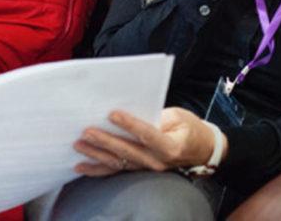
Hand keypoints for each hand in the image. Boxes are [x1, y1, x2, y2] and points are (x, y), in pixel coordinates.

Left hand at [73, 108, 225, 176]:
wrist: (201, 150)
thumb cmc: (189, 128)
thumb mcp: (179, 116)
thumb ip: (157, 116)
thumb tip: (133, 109)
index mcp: (170, 146)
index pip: (147, 135)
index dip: (129, 125)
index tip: (112, 114)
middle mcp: (157, 161)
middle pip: (127, 151)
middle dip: (105, 141)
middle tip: (87, 131)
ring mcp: (146, 169)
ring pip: (118, 163)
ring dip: (96, 154)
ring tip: (79, 145)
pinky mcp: (138, 170)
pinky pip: (115, 172)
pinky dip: (96, 169)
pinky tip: (80, 166)